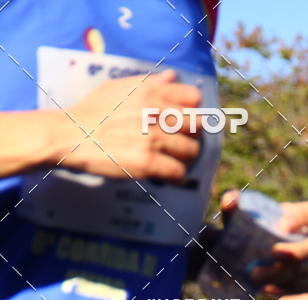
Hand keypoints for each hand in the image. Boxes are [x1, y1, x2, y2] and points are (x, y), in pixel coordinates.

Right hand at [64, 69, 200, 179]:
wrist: (71, 135)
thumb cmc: (92, 111)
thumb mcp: (118, 87)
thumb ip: (148, 83)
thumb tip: (172, 76)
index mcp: (151, 92)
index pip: (194, 98)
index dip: (193, 111)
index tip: (184, 122)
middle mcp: (156, 112)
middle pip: (198, 126)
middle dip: (191, 136)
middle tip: (180, 144)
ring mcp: (153, 137)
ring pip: (191, 151)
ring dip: (184, 158)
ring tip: (172, 160)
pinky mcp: (147, 161)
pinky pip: (178, 171)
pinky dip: (175, 176)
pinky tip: (167, 176)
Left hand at [220, 191, 307, 294]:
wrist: (244, 260)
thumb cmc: (247, 232)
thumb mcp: (238, 218)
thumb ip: (233, 205)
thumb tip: (231, 199)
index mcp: (301, 218)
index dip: (306, 217)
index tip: (281, 227)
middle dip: (298, 251)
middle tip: (272, 253)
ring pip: (305, 269)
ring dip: (281, 273)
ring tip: (255, 275)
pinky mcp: (305, 283)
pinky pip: (302, 289)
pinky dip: (283, 289)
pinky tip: (265, 287)